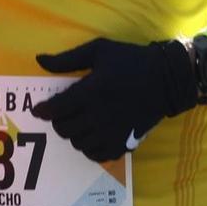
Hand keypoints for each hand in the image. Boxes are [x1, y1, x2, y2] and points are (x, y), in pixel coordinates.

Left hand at [29, 38, 194, 161]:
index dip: (43, 111)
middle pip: (64, 129)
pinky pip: (97, 155)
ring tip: (78, 123)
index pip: (56, 109)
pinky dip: (89, 148)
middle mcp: (99, 115)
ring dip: (73, 134)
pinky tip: (92, 136)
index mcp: (91, 91)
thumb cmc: (131, 60)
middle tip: (63, 113)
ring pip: (78, 143)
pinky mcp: (124, 142)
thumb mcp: (99, 50)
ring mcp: (112, 132)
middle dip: (58, 121)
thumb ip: (68, 59)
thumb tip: (39, 60)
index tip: (39, 109)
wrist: (167, 78)